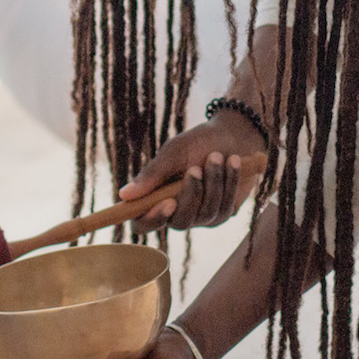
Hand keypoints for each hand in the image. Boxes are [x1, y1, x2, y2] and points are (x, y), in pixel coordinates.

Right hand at [120, 115, 265, 232]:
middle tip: (195, 168)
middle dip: (190, 195)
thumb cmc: (198, 142)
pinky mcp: (224, 213)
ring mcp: (202, 217)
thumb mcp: (173, 153)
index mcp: (156, 197)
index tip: (168, 202)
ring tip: (216, 156)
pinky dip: (229, 182)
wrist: (235, 134)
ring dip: (213, 182)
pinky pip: (224, 207)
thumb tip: (124, 195)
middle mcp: (178, 211)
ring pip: (205, 214)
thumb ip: (152, 175)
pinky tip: (232, 162)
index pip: (143, 224)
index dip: (152, 220)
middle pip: (179, 222)